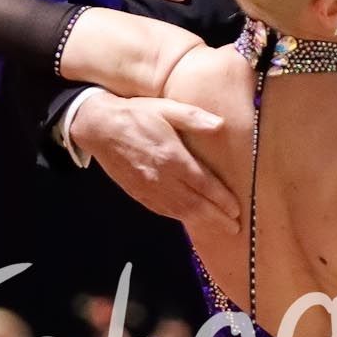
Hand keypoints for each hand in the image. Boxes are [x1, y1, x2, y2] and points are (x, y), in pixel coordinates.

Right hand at [68, 93, 240, 233]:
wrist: (98, 127)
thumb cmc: (135, 114)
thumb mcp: (165, 107)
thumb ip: (193, 117)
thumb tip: (220, 124)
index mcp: (172, 157)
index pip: (204, 184)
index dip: (222, 199)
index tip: (237, 209)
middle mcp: (162, 178)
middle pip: (195, 205)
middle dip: (218, 218)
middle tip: (236, 227)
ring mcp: (149, 188)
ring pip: (180, 212)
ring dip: (202, 223)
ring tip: (220, 228)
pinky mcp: (138, 193)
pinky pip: (163, 210)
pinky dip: (180, 217)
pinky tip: (191, 219)